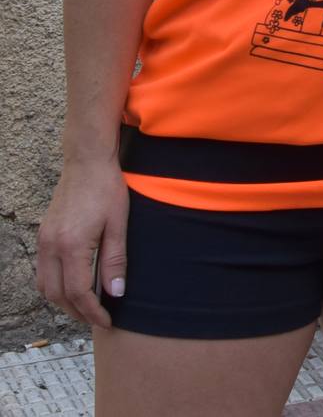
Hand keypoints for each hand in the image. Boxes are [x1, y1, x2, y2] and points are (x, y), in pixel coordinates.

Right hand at [36, 156, 130, 326]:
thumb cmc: (107, 190)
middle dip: (76, 311)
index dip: (92, 311)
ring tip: (86, 307)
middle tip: (97, 318)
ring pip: (45, 286)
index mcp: (70, 245)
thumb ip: (115, 260)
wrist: (86, 163)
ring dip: (63, 301)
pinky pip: (43, 271)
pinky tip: (73, 286)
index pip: (77, 292)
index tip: (107, 320)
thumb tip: (116, 293)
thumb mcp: (118, 224)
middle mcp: (50, 246)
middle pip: (57, 294)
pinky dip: (55, 286)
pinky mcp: (43, 236)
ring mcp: (43, 241)